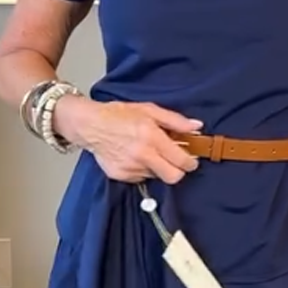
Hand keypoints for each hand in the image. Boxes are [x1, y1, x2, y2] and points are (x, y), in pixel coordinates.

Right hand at [55, 96, 201, 184]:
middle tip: (177, 161)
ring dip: (159, 167)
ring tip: (150, 152)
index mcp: (152, 136)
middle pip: (173, 177)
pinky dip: (143, 169)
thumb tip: (197, 127)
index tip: (192, 160)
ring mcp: (130, 168)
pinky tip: (137, 156)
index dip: (191, 163)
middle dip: (179, 171)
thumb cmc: (120, 114)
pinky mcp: (121, 176)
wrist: (90, 125)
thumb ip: (175, 120)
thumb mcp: (150, 110)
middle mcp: (142, 155)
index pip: (181, 160)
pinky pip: (141, 177)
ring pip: (156, 176)